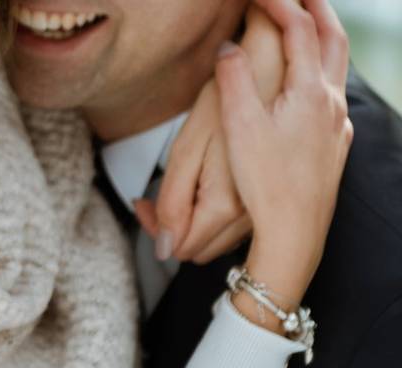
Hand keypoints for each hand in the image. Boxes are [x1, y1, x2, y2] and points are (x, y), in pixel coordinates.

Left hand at [141, 5, 286, 264]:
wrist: (269, 73)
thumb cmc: (222, 104)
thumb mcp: (186, 152)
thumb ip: (173, 205)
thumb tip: (164, 250)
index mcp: (224, 207)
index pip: (182, 248)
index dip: (155, 231)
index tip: (141, 204)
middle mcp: (248, 216)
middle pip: (199, 249)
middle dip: (171, 230)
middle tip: (152, 200)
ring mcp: (261, 208)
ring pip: (216, 240)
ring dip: (191, 223)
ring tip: (178, 188)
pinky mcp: (269, 196)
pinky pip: (233, 225)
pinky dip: (212, 214)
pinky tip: (205, 186)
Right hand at [218, 0, 351, 331]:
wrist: (294, 231)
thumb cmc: (265, 183)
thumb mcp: (240, 126)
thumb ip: (234, 80)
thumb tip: (228, 48)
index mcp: (308, 92)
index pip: (300, 30)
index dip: (281, 4)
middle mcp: (330, 103)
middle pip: (333, 39)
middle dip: (318, 9)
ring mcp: (337, 125)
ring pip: (338, 67)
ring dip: (326, 39)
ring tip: (312, 26)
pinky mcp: (334, 146)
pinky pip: (336, 96)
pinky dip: (325, 73)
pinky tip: (313, 87)